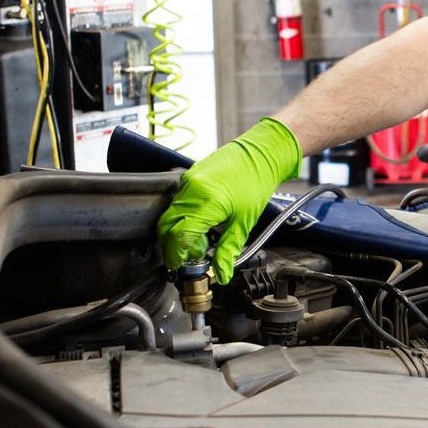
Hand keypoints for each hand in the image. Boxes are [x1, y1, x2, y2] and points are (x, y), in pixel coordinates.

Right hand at [156, 117, 301, 281]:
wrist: (260, 153)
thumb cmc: (257, 183)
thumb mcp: (245, 222)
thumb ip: (228, 249)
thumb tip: (221, 274)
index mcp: (207, 202)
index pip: (179, 235)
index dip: (176, 254)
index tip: (179, 265)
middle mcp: (192, 190)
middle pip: (167, 226)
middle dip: (172, 246)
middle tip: (186, 259)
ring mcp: (188, 181)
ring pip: (169, 215)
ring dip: (176, 233)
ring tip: (198, 243)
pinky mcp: (188, 177)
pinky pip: (177, 203)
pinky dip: (181, 218)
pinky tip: (199, 225)